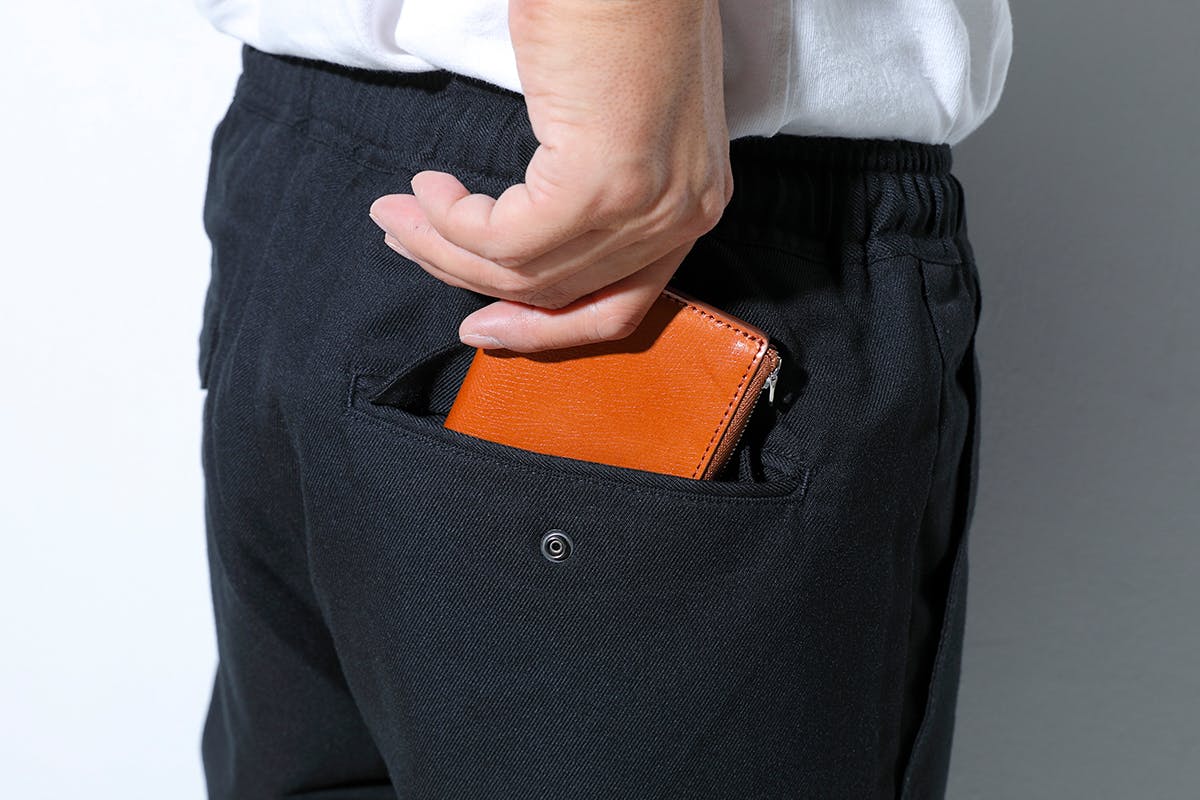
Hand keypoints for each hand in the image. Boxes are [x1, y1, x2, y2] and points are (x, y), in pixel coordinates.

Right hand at [368, 0, 731, 352]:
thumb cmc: (617, 12)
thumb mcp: (617, 122)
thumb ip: (593, 189)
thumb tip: (521, 244)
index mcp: (692, 204)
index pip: (618, 306)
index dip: (542, 329)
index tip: (481, 326)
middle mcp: (682, 215)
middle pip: (560, 292)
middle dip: (468, 278)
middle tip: (406, 243)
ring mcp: (645, 204)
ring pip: (527, 270)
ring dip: (446, 249)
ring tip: (399, 214)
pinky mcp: (600, 183)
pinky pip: (507, 239)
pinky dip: (453, 222)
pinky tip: (429, 188)